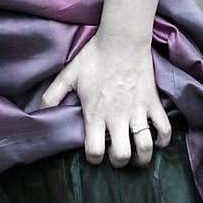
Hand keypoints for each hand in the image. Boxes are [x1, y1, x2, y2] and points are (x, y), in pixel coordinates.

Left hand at [39, 29, 172, 167]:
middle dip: (119, 162)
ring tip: (137, 154)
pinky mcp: (153, 103)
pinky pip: (164, 129)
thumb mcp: (68, 75)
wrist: (122, 40)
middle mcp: (117, 118)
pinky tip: (156, 140)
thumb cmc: (94, 57)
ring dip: (142, 157)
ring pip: (145, 148)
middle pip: (122, 156)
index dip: (93, 159)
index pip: (94, 152)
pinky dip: (163, 140)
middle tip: (116, 155)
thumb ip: (52, 96)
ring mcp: (138, 111)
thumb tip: (37, 111)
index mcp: (95, 115)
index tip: (94, 153)